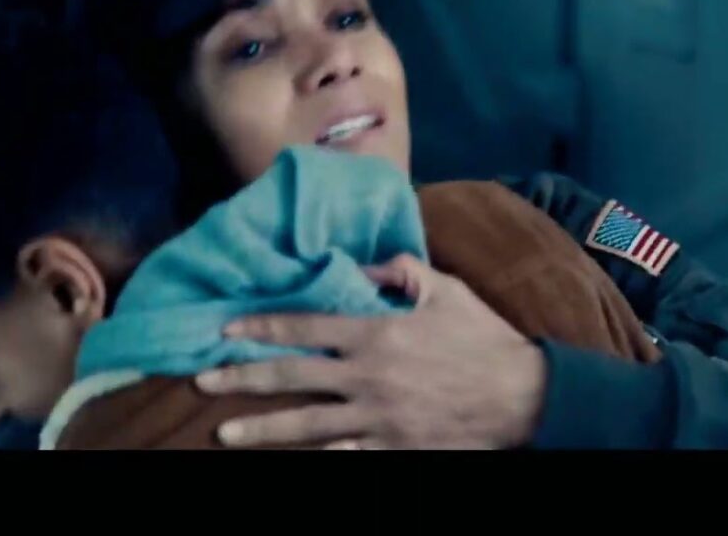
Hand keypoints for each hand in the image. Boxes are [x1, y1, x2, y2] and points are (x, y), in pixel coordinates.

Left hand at [194, 254, 548, 448]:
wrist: (525, 397)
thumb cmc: (484, 339)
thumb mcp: (447, 291)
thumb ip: (402, 272)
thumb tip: (364, 265)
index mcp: (376, 333)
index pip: (305, 326)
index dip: (262, 327)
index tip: (227, 330)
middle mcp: (367, 376)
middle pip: (292, 378)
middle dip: (242, 378)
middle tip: (202, 381)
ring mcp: (377, 418)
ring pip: (306, 425)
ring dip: (260, 429)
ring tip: (223, 433)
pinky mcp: (394, 448)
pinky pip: (344, 456)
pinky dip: (314, 458)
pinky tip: (283, 462)